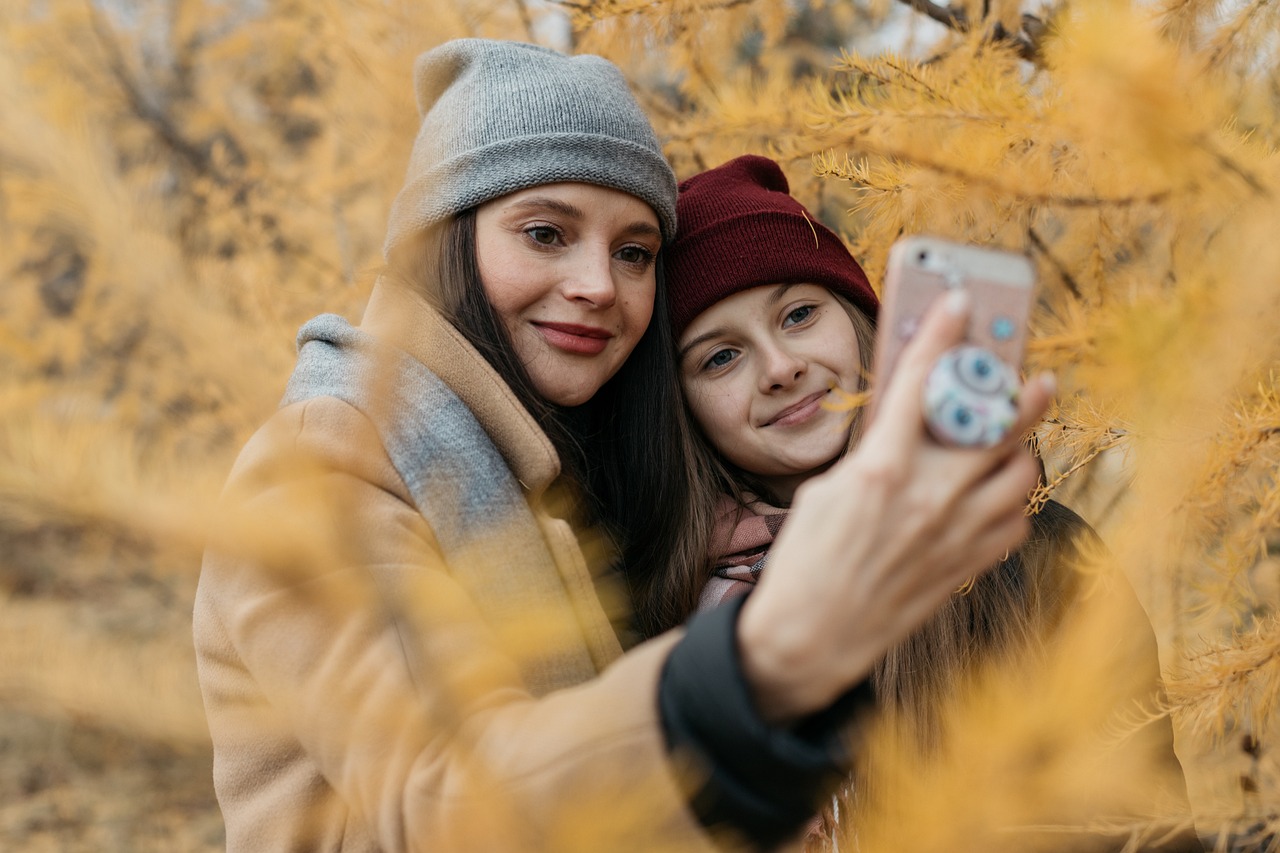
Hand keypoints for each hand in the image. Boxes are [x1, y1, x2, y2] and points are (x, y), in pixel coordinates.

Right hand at [737, 289, 1053, 722]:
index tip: (960, 303)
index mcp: (882, 469)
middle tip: (1035, 379)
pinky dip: (1010, 504)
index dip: (942, 333)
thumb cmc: (808, 562)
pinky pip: (1015, 522)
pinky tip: (992, 499)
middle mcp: (928, 497)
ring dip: (1019, 451)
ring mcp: (955, 535)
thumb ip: (874, 453)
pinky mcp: (967, 568)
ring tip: (1008, 443)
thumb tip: (907, 424)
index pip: (919, 381)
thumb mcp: (826, 490)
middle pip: (998, 426)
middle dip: (1022, 393)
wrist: (811, 637)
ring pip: (1020, 474)